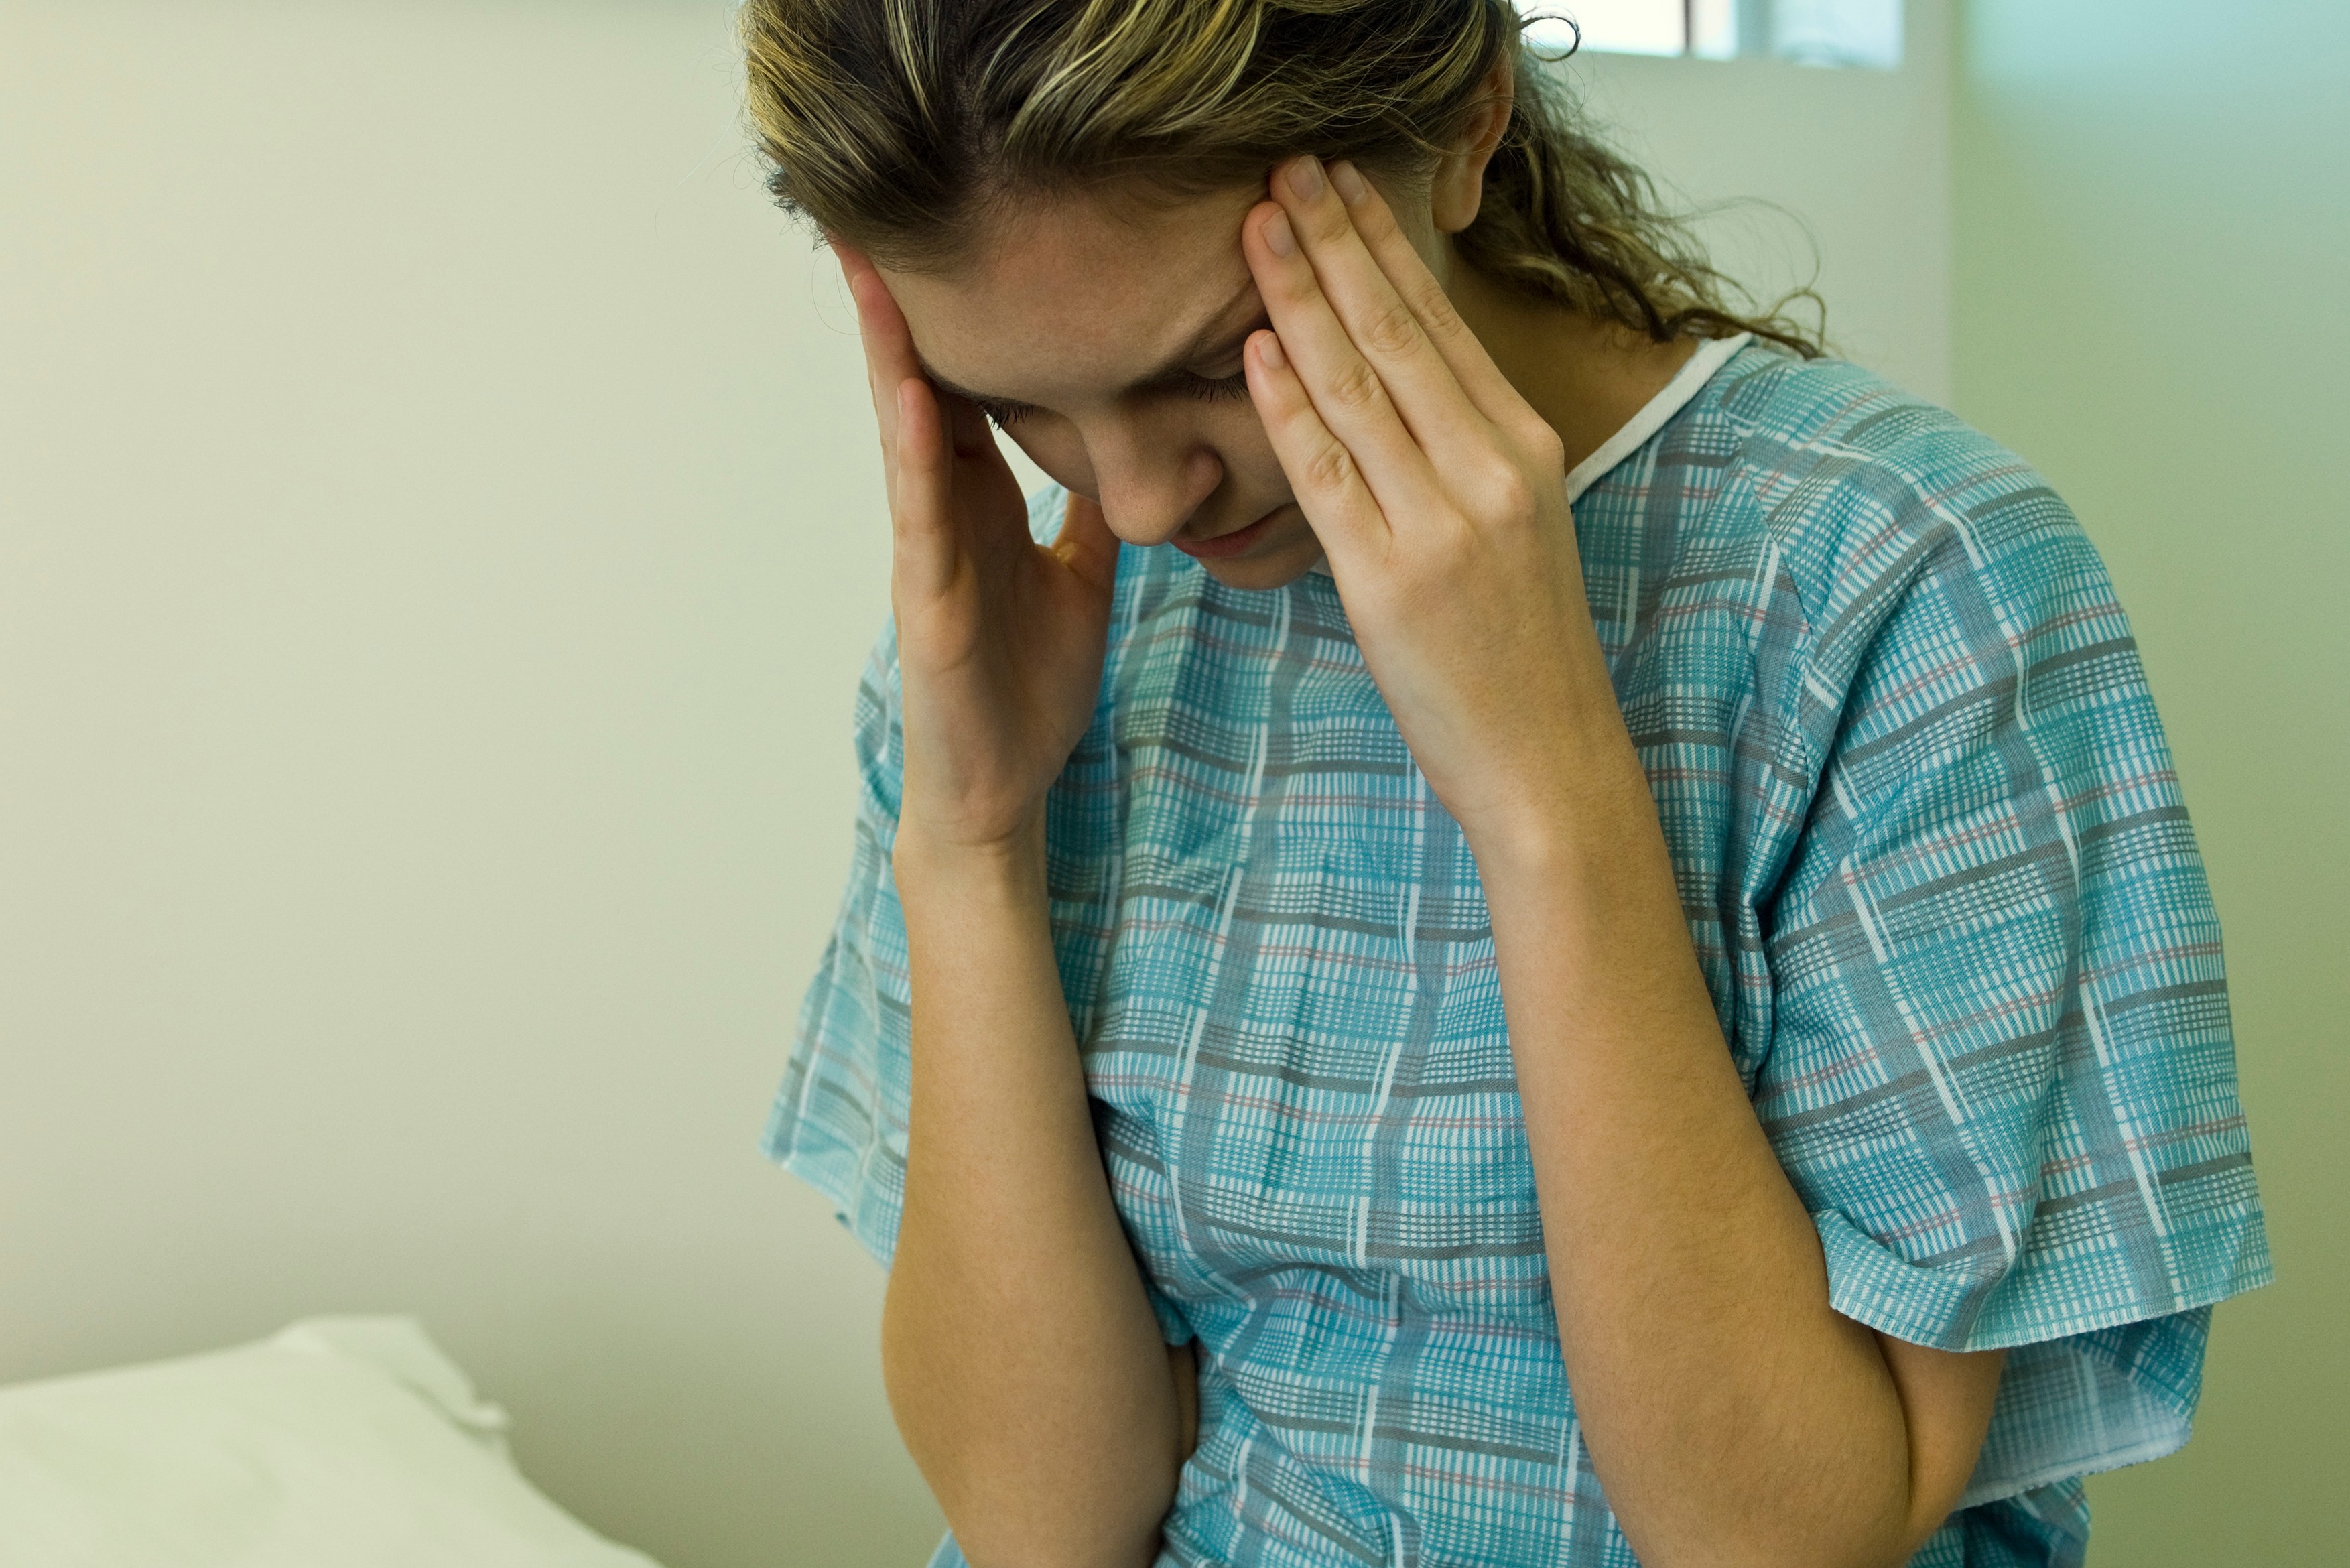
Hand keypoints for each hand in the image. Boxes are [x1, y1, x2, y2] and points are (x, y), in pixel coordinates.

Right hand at [839, 246, 1121, 854]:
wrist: (1002, 789)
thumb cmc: (1026, 685)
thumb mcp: (1078, 574)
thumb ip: (1085, 509)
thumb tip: (1126, 444)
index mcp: (982, 501)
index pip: (971, 385)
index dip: (963, 310)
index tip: (962, 228)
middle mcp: (944, 512)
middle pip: (921, 384)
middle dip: (902, 301)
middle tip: (880, 205)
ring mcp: (926, 554)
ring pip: (905, 435)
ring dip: (888, 351)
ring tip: (874, 267)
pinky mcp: (927, 606)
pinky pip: (922, 518)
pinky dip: (915, 456)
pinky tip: (914, 398)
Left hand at [1240, 159, 1631, 850]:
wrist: (1550, 758)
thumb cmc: (1520, 649)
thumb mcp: (1516, 527)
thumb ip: (1465, 454)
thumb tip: (1400, 389)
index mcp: (1526, 447)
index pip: (1439, 324)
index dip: (1380, 248)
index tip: (1336, 185)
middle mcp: (1494, 469)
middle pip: (1399, 332)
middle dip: (1334, 242)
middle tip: (1283, 170)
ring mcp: (1445, 522)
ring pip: (1359, 386)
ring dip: (1300, 299)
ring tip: (1255, 229)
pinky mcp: (1394, 580)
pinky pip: (1330, 473)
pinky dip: (1290, 405)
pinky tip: (1257, 349)